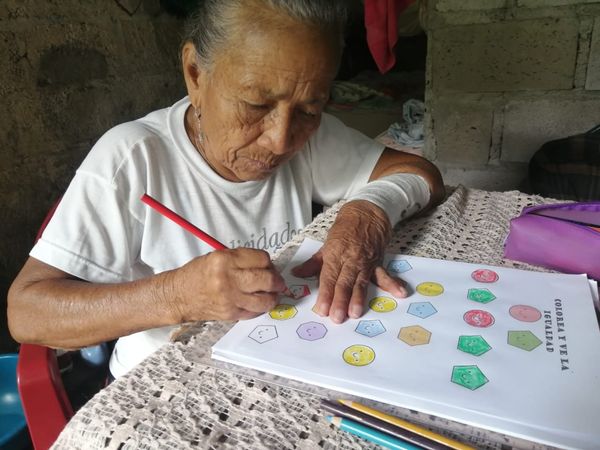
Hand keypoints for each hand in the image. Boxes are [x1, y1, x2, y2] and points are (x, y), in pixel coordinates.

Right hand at [167, 248, 285, 321]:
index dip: (269, 262)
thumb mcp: (218, 257)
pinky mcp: (231, 313)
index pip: (262, 258)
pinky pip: (255, 312)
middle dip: (277, 280)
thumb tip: (268, 266)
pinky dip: (261, 308)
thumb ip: (242, 259)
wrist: (179, 295)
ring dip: (273, 297)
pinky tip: (259, 302)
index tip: (269, 266)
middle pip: (267, 279)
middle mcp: (228, 278)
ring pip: (265, 299)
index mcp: (225, 259)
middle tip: (279, 282)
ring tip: (272, 294)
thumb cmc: (198, 274)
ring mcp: (230, 298)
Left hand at [292, 200, 407, 322]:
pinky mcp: (377, 262)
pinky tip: (400, 293)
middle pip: (343, 282)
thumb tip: (297, 273)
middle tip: (337, 317)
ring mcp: (365, 262)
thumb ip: (314, 263)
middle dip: (340, 300)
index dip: (325, 294)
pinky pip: (384, 275)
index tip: (322, 309)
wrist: (366, 213)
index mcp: (334, 255)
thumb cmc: (345, 229)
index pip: (328, 277)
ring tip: (355, 313)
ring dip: (358, 298)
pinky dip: (392, 284)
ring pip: (360, 282)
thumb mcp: (326, 244)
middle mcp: (350, 259)